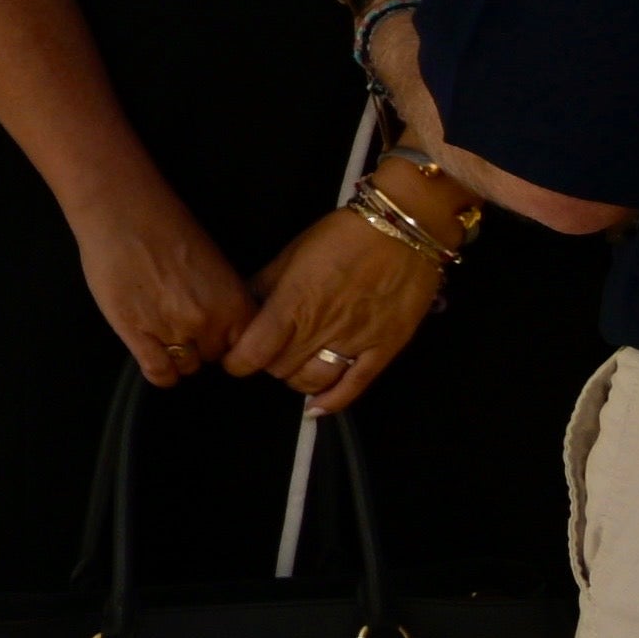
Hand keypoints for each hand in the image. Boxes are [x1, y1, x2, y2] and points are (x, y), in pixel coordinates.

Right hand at [66, 182, 255, 386]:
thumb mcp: (215, 265)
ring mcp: (172, 330)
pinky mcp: (137, 334)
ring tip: (165, 336)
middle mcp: (208, 321)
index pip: (247, 347)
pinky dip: (160, 373)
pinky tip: (156, 360)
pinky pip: (159, 372)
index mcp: (234, 302)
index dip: (232, 344)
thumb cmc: (169, 230)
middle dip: (203, 348)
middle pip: (215, 358)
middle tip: (186, 328)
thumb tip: (223, 325)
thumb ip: (224, 299)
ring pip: (186, 366)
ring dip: (179, 356)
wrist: (125, 215)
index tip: (220, 338)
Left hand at [220, 202, 450, 411]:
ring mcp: (354, 342)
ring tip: (295, 366)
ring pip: (312, 382)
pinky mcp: (384, 348)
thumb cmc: (342, 236)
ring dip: (296, 380)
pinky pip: (355, 386)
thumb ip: (264, 285)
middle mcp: (320, 329)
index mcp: (292, 305)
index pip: (252, 354)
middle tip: (271, 352)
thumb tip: (243, 305)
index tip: (235, 359)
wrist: (403, 229)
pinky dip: (332, 402)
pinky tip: (317, 407)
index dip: (237, 362)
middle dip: (268, 364)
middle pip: (279, 369)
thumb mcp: (290, 253)